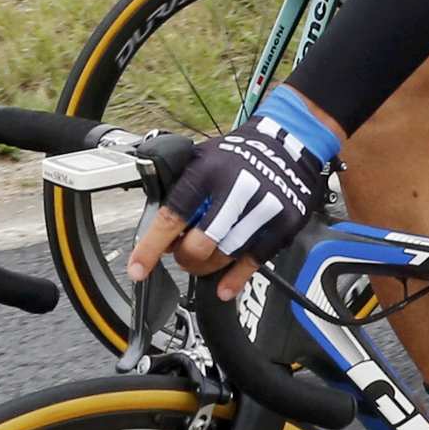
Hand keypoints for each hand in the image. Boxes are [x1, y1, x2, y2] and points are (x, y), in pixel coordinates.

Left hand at [125, 88, 340, 296]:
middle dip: (186, 257)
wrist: (290, 142)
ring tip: (204, 260)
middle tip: (184, 255)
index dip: (151, 247)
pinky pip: (254, 262)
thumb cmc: (239, 155)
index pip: (172, 216)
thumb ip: (180, 192)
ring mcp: (262, 208)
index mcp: (207, 170)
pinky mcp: (284, 223)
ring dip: (207, 266)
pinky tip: (225, 287)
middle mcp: (236, 188)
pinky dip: (235, 279)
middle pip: (199, 245)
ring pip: (224, 256)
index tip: (138, 269)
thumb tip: (160, 236)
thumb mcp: (201, 159)